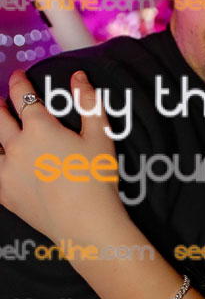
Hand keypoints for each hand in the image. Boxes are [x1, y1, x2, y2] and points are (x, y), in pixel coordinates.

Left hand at [0, 69, 121, 242]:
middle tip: (2, 101)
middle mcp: (17, 145)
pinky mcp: (5, 193)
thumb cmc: (96, 178)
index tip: (18, 75)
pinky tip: (2, 163)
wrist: (85, 223)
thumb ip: (89, 103)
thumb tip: (79, 77)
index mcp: (40, 128)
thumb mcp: (100, 136)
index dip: (19, 82)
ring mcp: (6, 171)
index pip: (23, 96)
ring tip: (1, 131)